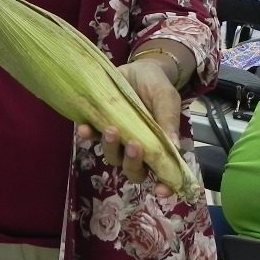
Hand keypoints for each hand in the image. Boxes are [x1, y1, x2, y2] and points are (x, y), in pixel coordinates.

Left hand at [76, 58, 180, 195]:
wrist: (138, 68)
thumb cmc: (157, 87)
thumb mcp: (167, 98)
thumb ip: (169, 120)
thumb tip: (175, 148)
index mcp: (159, 147)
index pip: (162, 173)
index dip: (163, 186)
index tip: (160, 191)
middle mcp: (137, 149)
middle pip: (133, 170)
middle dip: (132, 162)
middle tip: (134, 144)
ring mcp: (117, 140)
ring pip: (112, 156)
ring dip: (110, 147)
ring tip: (111, 129)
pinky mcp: (99, 127)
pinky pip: (91, 138)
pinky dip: (87, 135)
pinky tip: (84, 128)